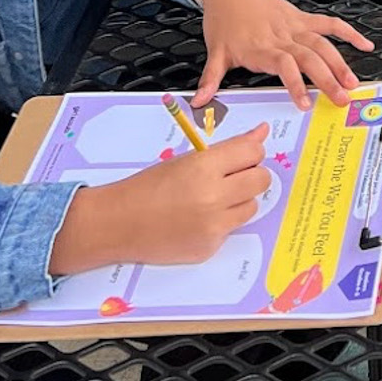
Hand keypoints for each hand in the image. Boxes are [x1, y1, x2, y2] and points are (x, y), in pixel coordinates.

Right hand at [51, 126, 271, 274]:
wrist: (120, 223)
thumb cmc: (149, 186)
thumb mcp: (187, 159)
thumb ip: (229, 148)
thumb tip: (262, 132)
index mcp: (205, 167)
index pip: (253, 152)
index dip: (252, 152)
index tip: (243, 155)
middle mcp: (214, 197)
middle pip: (261, 180)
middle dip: (252, 175)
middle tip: (232, 176)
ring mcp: (214, 226)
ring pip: (252, 206)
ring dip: (239, 200)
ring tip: (212, 199)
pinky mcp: (210, 248)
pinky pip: (231, 229)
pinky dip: (222, 222)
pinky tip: (198, 219)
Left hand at [195, 0, 372, 107]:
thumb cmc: (224, 20)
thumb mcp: (215, 51)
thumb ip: (209, 79)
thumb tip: (198, 102)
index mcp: (261, 47)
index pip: (284, 65)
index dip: (296, 83)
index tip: (305, 104)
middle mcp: (282, 36)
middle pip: (310, 56)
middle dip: (328, 78)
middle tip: (341, 99)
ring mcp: (295, 25)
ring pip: (323, 43)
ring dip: (340, 62)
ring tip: (353, 83)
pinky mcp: (302, 18)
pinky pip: (329, 23)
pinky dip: (348, 32)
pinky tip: (365, 44)